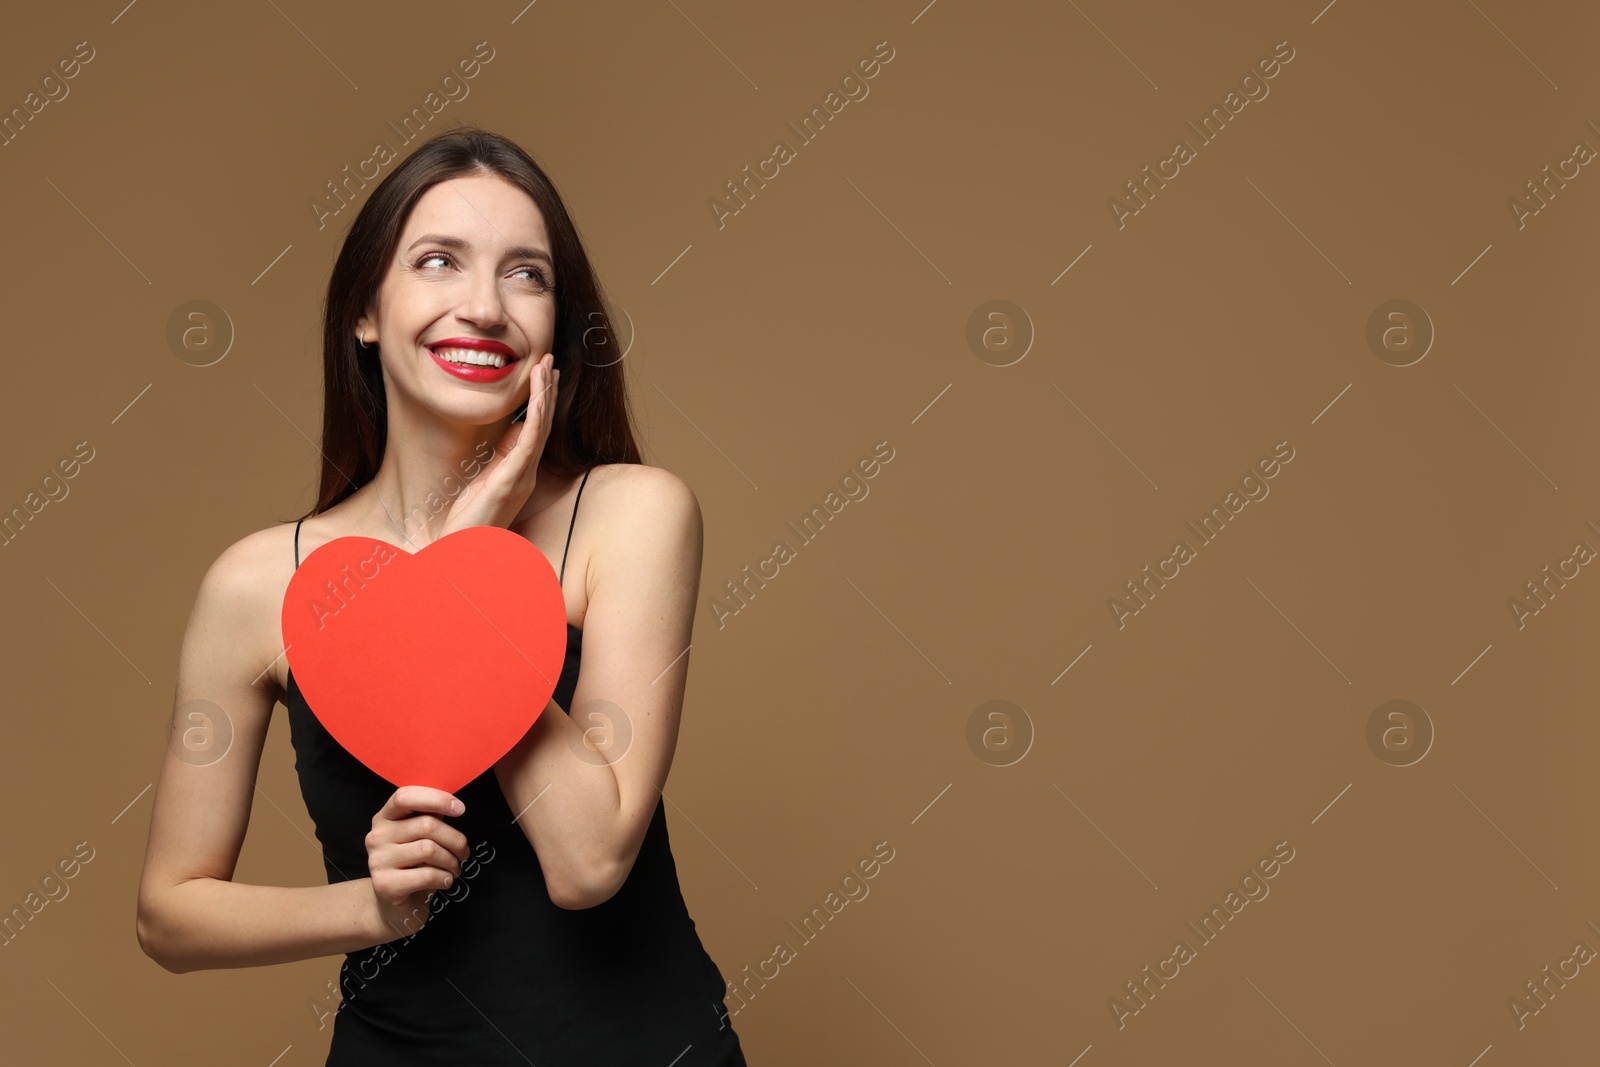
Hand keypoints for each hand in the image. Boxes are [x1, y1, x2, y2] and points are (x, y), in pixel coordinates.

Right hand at [366, 785, 470, 940]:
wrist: (393, 908)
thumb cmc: (413, 867)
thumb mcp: (420, 838)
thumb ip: (430, 819)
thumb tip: (453, 805)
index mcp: (385, 817)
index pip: (405, 796)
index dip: (435, 798)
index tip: (460, 809)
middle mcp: (377, 836)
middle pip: (427, 825)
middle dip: (455, 839)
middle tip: (464, 852)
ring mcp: (378, 861)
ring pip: (429, 850)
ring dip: (452, 861)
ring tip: (455, 868)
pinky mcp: (385, 885)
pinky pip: (427, 874)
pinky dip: (445, 878)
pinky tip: (445, 881)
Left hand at [439, 353, 558, 534]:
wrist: (463, 554)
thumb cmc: (468, 525)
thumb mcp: (480, 487)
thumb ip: (493, 466)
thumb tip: (501, 445)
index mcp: (518, 473)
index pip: (534, 431)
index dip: (540, 402)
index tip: (542, 376)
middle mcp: (526, 473)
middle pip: (542, 424)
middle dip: (546, 391)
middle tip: (549, 360)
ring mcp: (522, 476)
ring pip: (540, 428)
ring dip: (544, 395)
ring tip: (546, 367)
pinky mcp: (513, 479)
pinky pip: (530, 442)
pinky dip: (536, 416)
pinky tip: (538, 396)